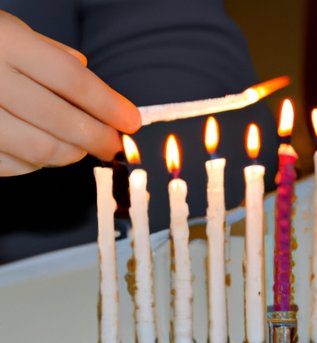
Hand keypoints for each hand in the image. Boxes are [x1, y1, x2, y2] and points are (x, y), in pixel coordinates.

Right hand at [0, 11, 140, 175]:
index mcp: (3, 42)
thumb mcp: (5, 29)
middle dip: (98, 138)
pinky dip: (37, 164)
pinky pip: (13, 166)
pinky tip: (44, 152)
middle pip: (60, 122)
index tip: (131, 121)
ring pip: (40, 152)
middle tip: (113, 144)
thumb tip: (88, 73)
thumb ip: (47, 53)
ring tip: (81, 147)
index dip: (108, 105)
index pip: (71, 80)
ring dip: (71, 154)